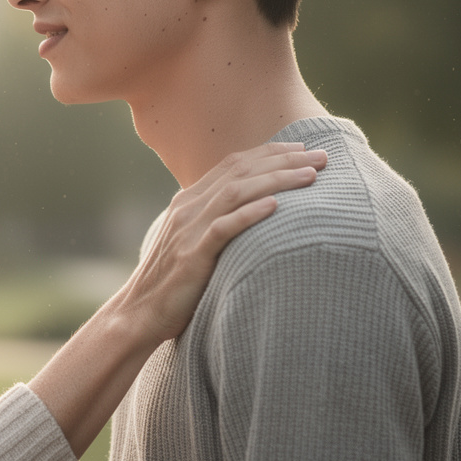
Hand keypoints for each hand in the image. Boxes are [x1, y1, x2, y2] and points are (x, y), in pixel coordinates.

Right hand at [126, 141, 326, 342]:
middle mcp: (188, 208)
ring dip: (277, 180)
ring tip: (311, 175)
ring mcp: (188, 230)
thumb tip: (251, 214)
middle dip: (283, 159)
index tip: (301, 148)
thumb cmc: (173, 281)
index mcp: (188, 200)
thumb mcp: (192, 241)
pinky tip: (275, 206)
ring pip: (236, 192)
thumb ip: (215, 222)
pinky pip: (224, 228)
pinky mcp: (192, 255)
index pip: (233, 164)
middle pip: (240, 171)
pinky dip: (250, 213)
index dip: (269, 153)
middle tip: (321, 155)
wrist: (139, 312)